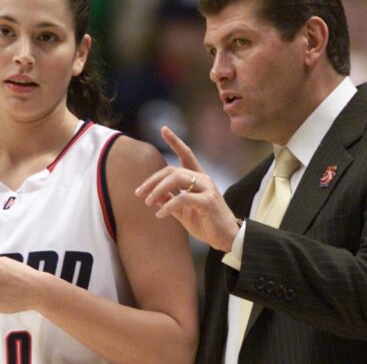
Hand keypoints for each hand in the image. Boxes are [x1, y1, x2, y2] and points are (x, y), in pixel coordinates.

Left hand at [135, 126, 239, 251]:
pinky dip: (168, 205)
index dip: (175, 141)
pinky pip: (182, 198)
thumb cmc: (206, 223)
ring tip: (147, 202)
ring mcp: (207, 188)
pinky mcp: (207, 201)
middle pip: (172, 170)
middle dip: (153, 180)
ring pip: (177, 179)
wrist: (226, 238)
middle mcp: (203, 178)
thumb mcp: (183, 211)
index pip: (186, 155)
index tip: (164, 129)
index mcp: (198, 178)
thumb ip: (170, 200)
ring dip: (158, 190)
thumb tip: (153, 195)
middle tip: (139, 193)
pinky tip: (159, 214)